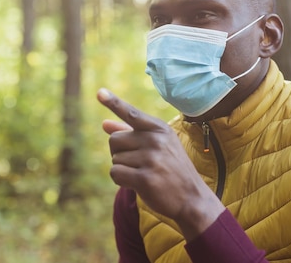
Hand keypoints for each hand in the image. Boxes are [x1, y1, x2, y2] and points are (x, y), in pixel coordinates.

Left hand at [97, 88, 224, 239]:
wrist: (192, 198)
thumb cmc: (171, 169)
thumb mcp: (157, 146)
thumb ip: (130, 133)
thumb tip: (104, 124)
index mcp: (159, 128)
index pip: (131, 113)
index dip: (113, 102)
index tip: (99, 92)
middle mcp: (156, 140)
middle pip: (114, 140)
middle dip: (119, 154)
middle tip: (138, 163)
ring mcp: (151, 159)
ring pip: (115, 159)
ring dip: (123, 169)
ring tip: (143, 174)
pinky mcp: (145, 178)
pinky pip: (115, 173)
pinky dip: (120, 180)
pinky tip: (137, 184)